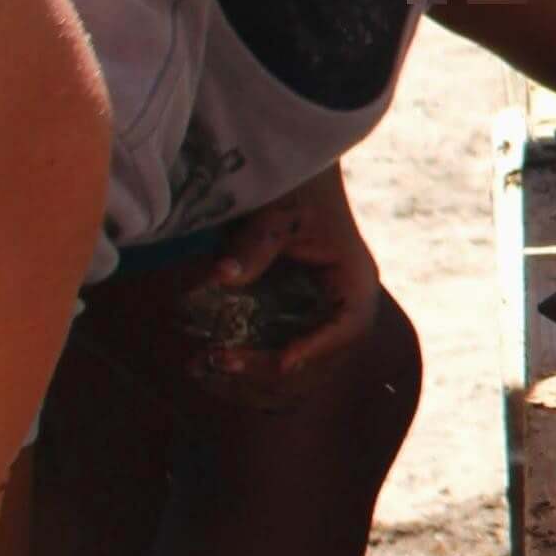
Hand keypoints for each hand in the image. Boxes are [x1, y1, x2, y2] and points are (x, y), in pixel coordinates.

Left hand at [188, 164, 379, 396]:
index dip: (317, 348)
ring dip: (248, 377)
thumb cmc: (295, 190)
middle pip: (317, 361)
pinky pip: (268, 360)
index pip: (348, 326)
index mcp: (353, 282)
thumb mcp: (278, 213)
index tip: (281, 363)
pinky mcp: (286, 325)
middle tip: (218, 360)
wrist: (289, 179)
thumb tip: (221, 277)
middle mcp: (339, 310)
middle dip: (267, 370)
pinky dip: (240, 367)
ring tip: (202, 366)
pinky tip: (204, 362)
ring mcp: (313, 322)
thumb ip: (256, 246)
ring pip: (290, 371)